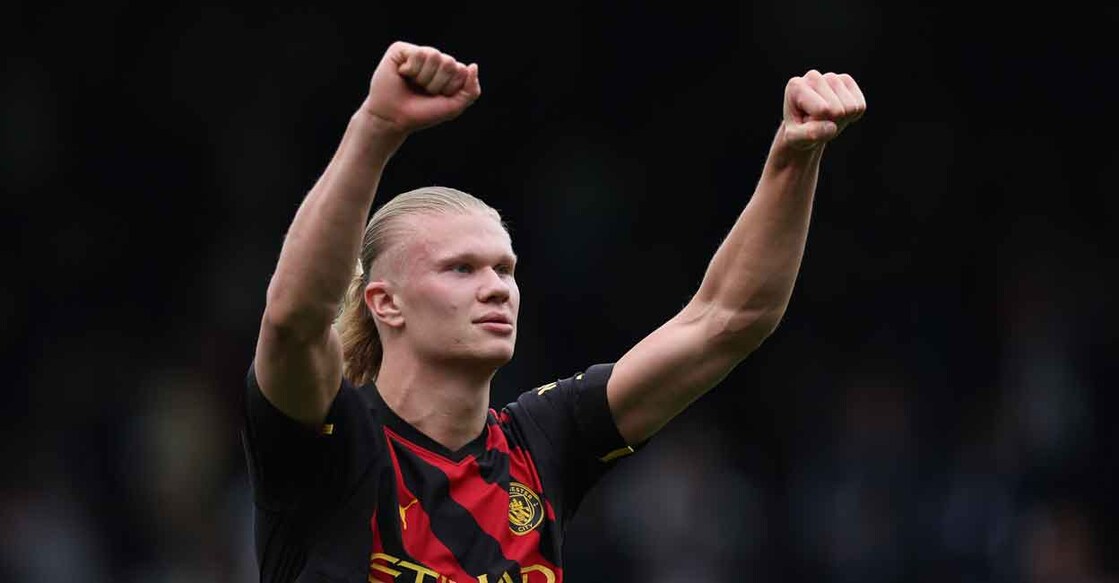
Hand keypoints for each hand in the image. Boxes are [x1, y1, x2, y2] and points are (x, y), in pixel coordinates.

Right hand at [361, 41, 481, 133]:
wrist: (394, 119)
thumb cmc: (422, 113)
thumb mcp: (453, 107)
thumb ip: (471, 90)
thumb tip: (473, 65)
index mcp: (448, 71)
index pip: (462, 70)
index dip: (450, 88)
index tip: (437, 97)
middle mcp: (434, 60)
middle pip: (449, 62)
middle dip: (437, 83)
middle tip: (424, 91)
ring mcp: (418, 53)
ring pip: (433, 55)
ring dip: (424, 78)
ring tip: (413, 84)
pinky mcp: (401, 50)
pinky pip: (417, 53)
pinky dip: (411, 69)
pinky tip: (402, 74)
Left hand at [782, 70, 865, 149]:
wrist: (805, 126)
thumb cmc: (798, 132)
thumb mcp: (795, 139)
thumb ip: (808, 135)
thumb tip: (832, 127)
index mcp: (795, 86)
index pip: (822, 110)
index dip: (818, 124)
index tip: (804, 121)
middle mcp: (813, 76)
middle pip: (838, 110)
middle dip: (830, 122)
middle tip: (816, 121)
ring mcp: (831, 77)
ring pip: (851, 107)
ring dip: (841, 119)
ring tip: (824, 116)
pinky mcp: (846, 81)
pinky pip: (860, 106)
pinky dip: (851, 116)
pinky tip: (836, 111)